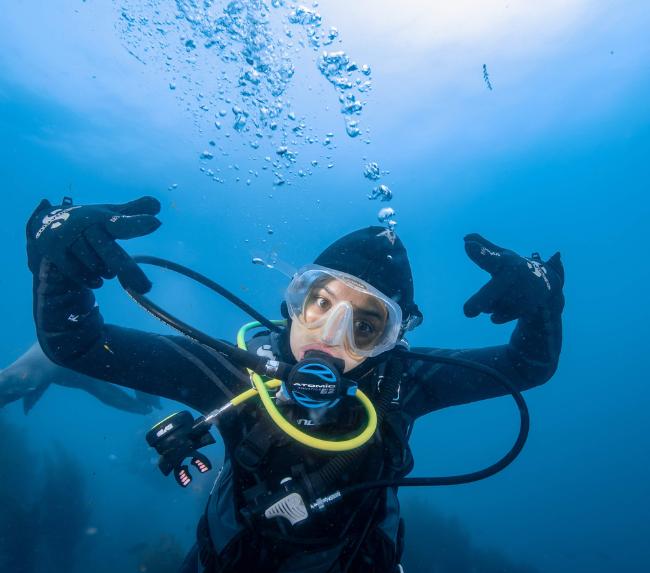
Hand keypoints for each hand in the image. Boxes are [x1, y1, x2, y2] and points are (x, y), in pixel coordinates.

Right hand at [26, 196, 160, 293]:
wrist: (46, 226)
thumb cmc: (89, 224)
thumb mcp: (109, 217)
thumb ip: (132, 214)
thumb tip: (157, 204)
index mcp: (103, 218)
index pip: (122, 223)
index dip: (137, 223)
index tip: (155, 223)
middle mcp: (86, 226)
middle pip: (110, 253)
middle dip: (128, 271)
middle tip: (147, 288)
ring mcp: (69, 239)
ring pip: (97, 266)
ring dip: (106, 271)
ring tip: (105, 266)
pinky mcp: (55, 252)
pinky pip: (80, 274)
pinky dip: (91, 279)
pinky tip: (97, 279)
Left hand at [463, 234, 564, 322]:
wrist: (548, 284)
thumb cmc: (516, 268)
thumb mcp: (501, 257)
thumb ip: (484, 250)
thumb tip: (465, 238)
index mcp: (503, 261)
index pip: (490, 257)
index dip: (480, 253)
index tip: (469, 246)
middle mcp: (513, 276)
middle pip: (493, 291)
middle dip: (479, 301)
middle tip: (467, 311)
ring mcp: (521, 294)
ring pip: (491, 306)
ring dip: (488, 305)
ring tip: (500, 295)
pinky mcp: (526, 308)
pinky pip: (499, 317)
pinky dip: (497, 315)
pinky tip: (502, 308)